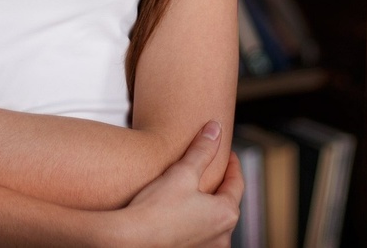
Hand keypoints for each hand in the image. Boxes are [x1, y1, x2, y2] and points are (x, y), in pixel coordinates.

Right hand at [110, 122, 242, 247]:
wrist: (130, 238)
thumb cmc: (156, 209)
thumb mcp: (182, 173)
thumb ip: (202, 150)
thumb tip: (215, 129)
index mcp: (226, 214)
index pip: (236, 183)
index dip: (233, 164)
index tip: (228, 154)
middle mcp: (222, 236)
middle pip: (226, 203)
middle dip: (220, 185)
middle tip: (212, 169)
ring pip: (213, 221)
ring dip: (207, 205)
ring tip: (195, 191)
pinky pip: (199, 233)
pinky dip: (195, 221)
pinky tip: (181, 213)